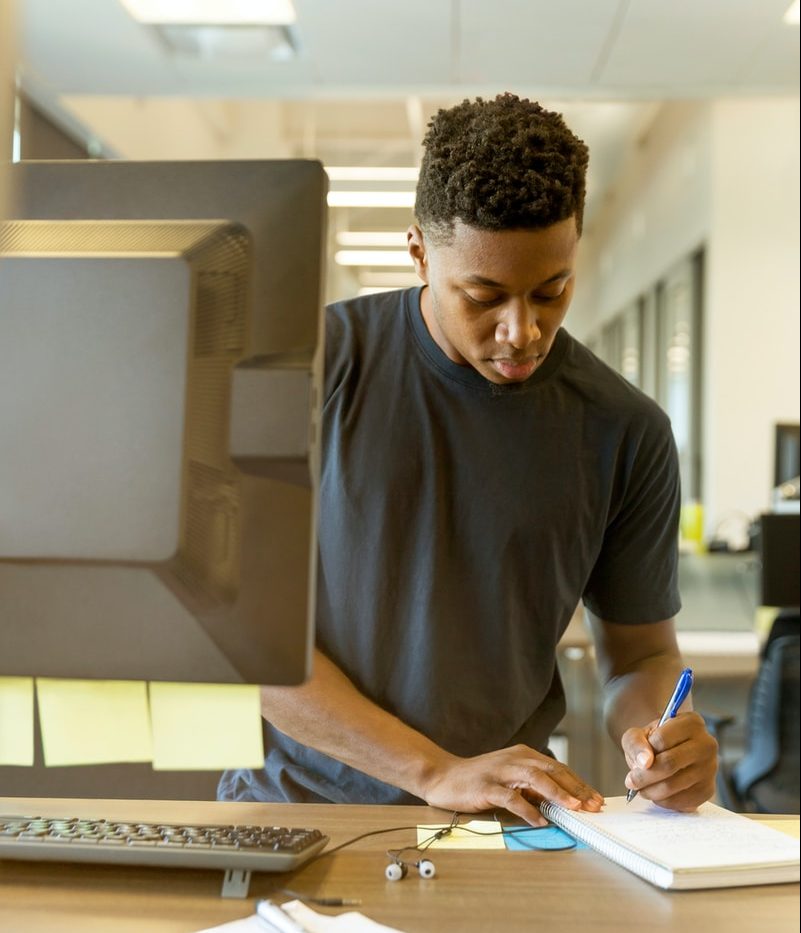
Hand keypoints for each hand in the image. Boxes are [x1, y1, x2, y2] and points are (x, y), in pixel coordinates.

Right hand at [420, 744, 603, 826]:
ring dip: (557, 793)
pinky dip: (527, 809)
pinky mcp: (486, 786)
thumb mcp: (510, 778)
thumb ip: (532, 786)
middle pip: (552, 770)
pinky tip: (539, 821)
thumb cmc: (478, 779)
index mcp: (523, 754)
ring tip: (573, 808)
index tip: (595, 800)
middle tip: (592, 806)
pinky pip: (511, 797)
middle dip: (575, 788)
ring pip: (535, 778)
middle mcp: (514, 759)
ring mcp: (500, 771)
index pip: (558, 768)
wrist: (443, 775)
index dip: (578, 784)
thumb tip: (561, 801)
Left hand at [621, 711, 717, 810]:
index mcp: (691, 722)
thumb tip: (645, 762)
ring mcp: (710, 768)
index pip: (662, 739)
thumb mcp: (638, 734)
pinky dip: (663, 801)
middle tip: (631, 781)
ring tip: (641, 787)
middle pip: (669, 764)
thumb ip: (636, 743)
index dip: (645, 751)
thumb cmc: (653, 741)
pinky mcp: (708, 790)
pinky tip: (656, 793)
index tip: (638, 757)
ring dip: (650, 790)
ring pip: (674, 785)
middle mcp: (707, 744)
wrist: (668, 753)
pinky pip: (681, 801)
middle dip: (644, 776)